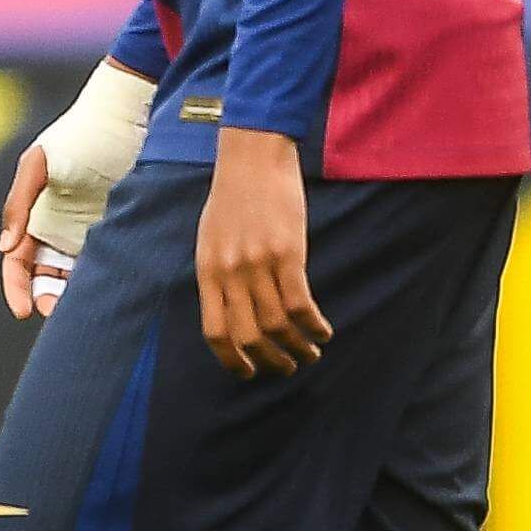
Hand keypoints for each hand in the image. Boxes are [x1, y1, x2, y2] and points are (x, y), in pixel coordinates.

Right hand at [2, 57, 153, 316]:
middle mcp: (62, 230)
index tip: (24, 310)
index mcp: (36, 217)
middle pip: (47, 278)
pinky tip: (110, 292)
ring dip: (75, 297)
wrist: (128, 118)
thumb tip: (5, 247)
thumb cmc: (79, 134)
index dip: (17, 287)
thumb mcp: (39, 164)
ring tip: (84, 308)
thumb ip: (18, 203)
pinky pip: (110, 266)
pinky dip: (105, 283)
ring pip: (78, 278)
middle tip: (59, 311)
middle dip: (48, 299)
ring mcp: (93, 234)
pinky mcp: (124, 232)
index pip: (18, 262)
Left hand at [196, 127, 332, 378]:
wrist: (252, 158)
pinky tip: (323, 332)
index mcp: (207, 271)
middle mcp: (229, 272)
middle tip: (288, 367)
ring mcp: (257, 264)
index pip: (214, 331)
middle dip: (270, 361)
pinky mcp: (287, 253)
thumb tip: (230, 309)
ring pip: (278, 325)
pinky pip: (301, 305)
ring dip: (298, 348)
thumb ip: (219, 273)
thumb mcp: (211, 239)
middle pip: (248, 336)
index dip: (232, 359)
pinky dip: (314, 327)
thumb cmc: (232, 198)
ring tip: (311, 353)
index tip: (248, 372)